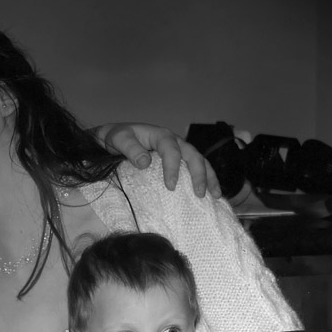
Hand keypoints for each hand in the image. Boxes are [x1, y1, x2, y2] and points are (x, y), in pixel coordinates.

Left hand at [95, 122, 221, 196]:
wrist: (116, 138)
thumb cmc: (117, 138)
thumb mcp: (119, 139)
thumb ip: (130, 149)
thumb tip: (145, 163)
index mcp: (160, 135)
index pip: (171, 150)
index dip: (173, 167)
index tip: (170, 186)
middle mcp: (174, 142)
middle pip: (193, 155)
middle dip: (199, 174)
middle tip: (199, 194)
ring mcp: (179, 151)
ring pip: (200, 162)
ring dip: (209, 178)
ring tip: (215, 196)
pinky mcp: (179, 161)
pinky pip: (195, 169)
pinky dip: (205, 180)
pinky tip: (210, 195)